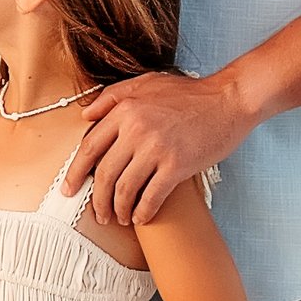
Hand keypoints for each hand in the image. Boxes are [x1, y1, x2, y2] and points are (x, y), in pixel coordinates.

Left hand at [68, 67, 256, 228]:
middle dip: (97, 200)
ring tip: (120, 218)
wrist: (230, 100)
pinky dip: (143, 212)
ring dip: (119, 209)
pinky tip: (141, 218)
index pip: (89, 147)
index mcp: (125, 109)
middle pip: (104, 174)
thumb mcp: (146, 82)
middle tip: (98, 213)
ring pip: (124, 189)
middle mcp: (136, 129)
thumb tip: (85, 115)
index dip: (76, 173)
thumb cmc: (190, 94)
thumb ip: (113, 96)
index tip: (70, 189)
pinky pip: (151, 197)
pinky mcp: (177, 165)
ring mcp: (156, 148)